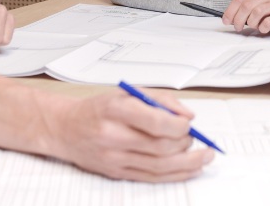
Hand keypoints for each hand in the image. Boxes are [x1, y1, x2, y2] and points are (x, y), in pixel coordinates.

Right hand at [60, 89, 214, 181]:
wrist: (65, 128)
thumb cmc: (99, 109)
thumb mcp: (127, 92)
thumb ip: (160, 100)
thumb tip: (187, 116)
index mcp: (117, 110)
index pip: (155, 122)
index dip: (179, 126)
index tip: (188, 124)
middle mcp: (114, 136)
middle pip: (160, 147)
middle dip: (185, 144)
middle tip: (196, 140)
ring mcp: (115, 158)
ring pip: (159, 166)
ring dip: (187, 163)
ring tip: (204, 157)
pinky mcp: (116, 173)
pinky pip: (150, 178)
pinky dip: (174, 175)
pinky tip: (189, 170)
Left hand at [224, 0, 269, 33]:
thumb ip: (250, 4)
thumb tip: (232, 15)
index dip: (231, 10)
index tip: (226, 20)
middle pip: (246, 6)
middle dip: (238, 19)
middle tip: (237, 27)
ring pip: (256, 13)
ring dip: (251, 23)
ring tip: (253, 27)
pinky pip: (268, 22)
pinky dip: (262, 27)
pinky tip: (263, 29)